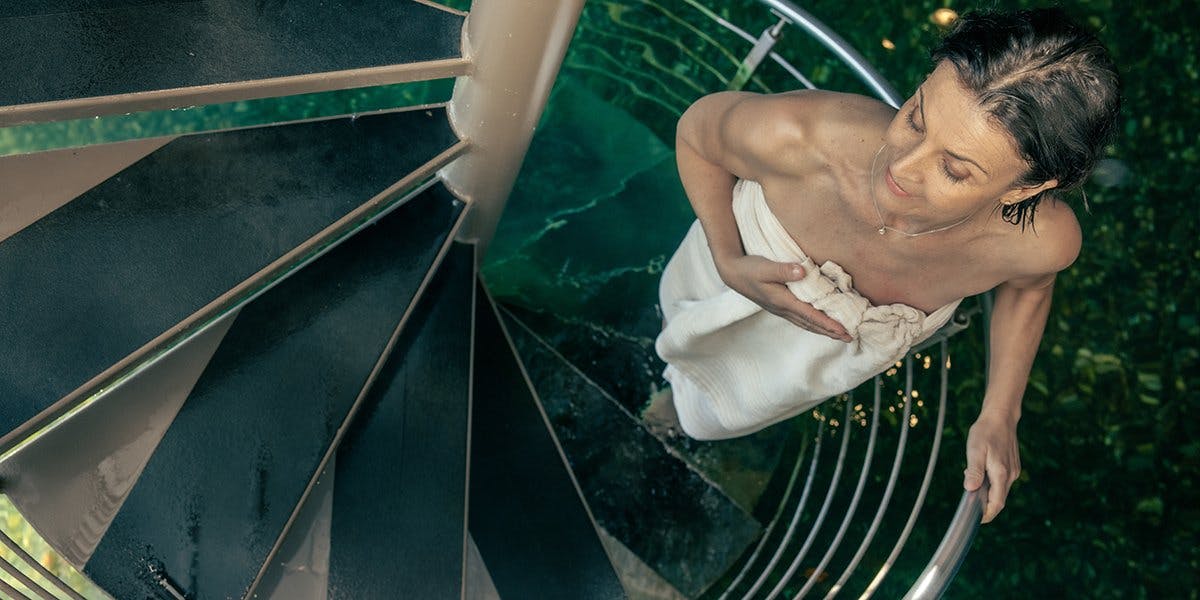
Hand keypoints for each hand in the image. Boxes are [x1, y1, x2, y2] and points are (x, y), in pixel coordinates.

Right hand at [714, 254, 851, 341]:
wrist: (733, 273)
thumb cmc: (749, 269)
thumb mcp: (765, 267)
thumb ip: (784, 270)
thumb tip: (803, 272)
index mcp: (783, 301)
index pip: (811, 315)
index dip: (829, 324)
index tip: (845, 331)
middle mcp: (783, 309)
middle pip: (811, 324)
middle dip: (830, 332)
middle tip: (849, 339)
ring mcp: (781, 309)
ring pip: (806, 323)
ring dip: (823, 330)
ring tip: (838, 335)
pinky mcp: (779, 305)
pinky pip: (801, 319)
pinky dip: (813, 324)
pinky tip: (818, 323)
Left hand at [963, 410, 1020, 522]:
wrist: (1001, 417)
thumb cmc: (986, 432)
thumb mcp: (975, 450)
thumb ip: (974, 471)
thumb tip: (970, 489)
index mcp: (1002, 474)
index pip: (997, 503)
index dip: (988, 514)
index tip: (977, 519)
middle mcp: (1011, 475)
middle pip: (999, 499)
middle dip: (985, 504)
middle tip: (970, 503)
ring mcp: (1013, 471)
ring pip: (1001, 490)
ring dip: (988, 493)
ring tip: (972, 481)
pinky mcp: (1012, 466)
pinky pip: (1002, 481)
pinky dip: (992, 483)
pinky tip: (981, 473)